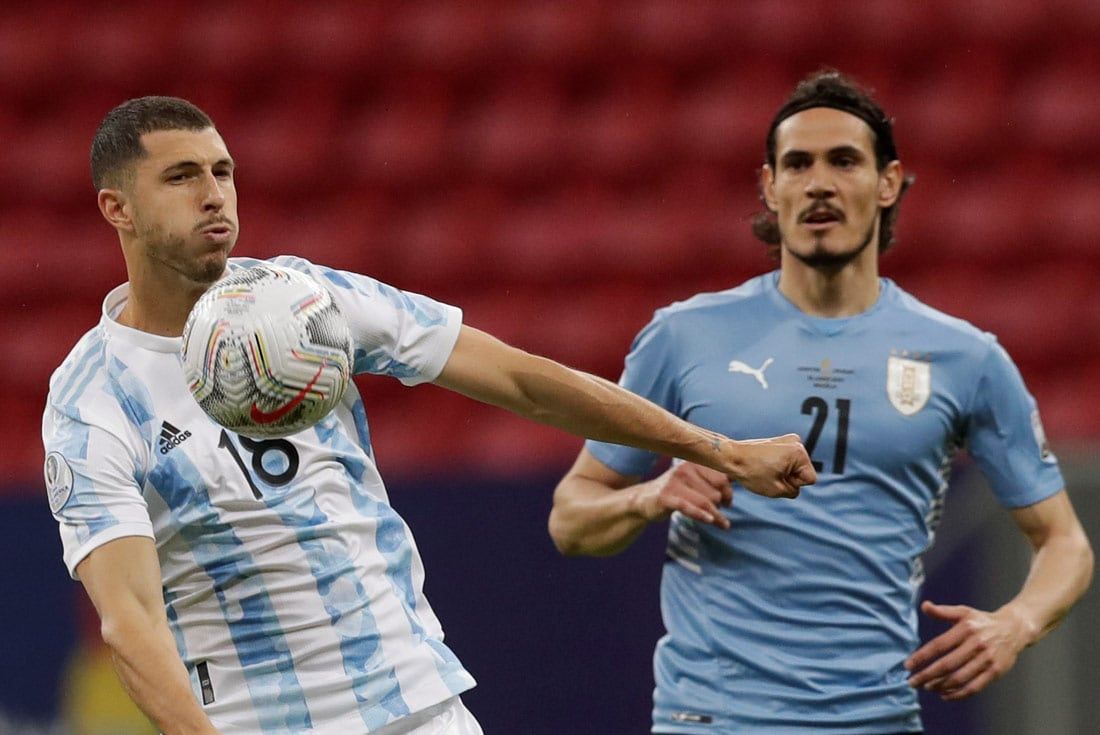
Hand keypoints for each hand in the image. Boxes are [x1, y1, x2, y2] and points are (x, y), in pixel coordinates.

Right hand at [635, 462, 732, 528]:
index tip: (728, 502)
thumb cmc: (676, 489)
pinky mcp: (666, 497)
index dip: (728, 492)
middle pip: (715, 492)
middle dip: (721, 505)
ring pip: (705, 502)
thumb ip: (713, 477)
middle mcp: (685, 469)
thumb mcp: (694, 479)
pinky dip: (700, 515)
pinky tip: (710, 521)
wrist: (644, 499)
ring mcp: (674, 483)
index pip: (722, 477)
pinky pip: (688, 507)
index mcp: (694, 462)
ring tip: (722, 524)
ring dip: (716, 516)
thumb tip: (739, 477)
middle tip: (721, 514)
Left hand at [727, 434, 815, 498]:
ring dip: (783, 473)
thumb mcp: (777, 490)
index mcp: (799, 452)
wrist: (731, 457)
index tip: (777, 478)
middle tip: (769, 474)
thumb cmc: (752, 472)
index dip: (794, 484)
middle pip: (803, 472)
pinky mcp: (780, 441)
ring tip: (766, 470)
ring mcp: (788, 440)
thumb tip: (796, 483)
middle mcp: (796, 442)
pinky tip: (765, 465)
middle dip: (789, 478)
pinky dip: (778, 466)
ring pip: (795, 468)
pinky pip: (787, 462)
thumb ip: (794, 490)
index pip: (809, 479)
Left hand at [904, 600, 1031, 699]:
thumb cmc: (982, 621)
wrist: (1013, 629)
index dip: (921, 657)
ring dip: (940, 686)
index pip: (938, 645)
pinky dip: (959, 694)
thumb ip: (942, 611)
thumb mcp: (963, 611)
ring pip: (960, 678)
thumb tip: (924, 605)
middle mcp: (976, 644)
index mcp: (965, 629)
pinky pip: (975, 687)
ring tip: (926, 688)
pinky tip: (945, 695)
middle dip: (927, 676)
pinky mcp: (996, 672)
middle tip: (912, 682)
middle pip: (947, 665)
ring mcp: (987, 659)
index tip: (907, 666)